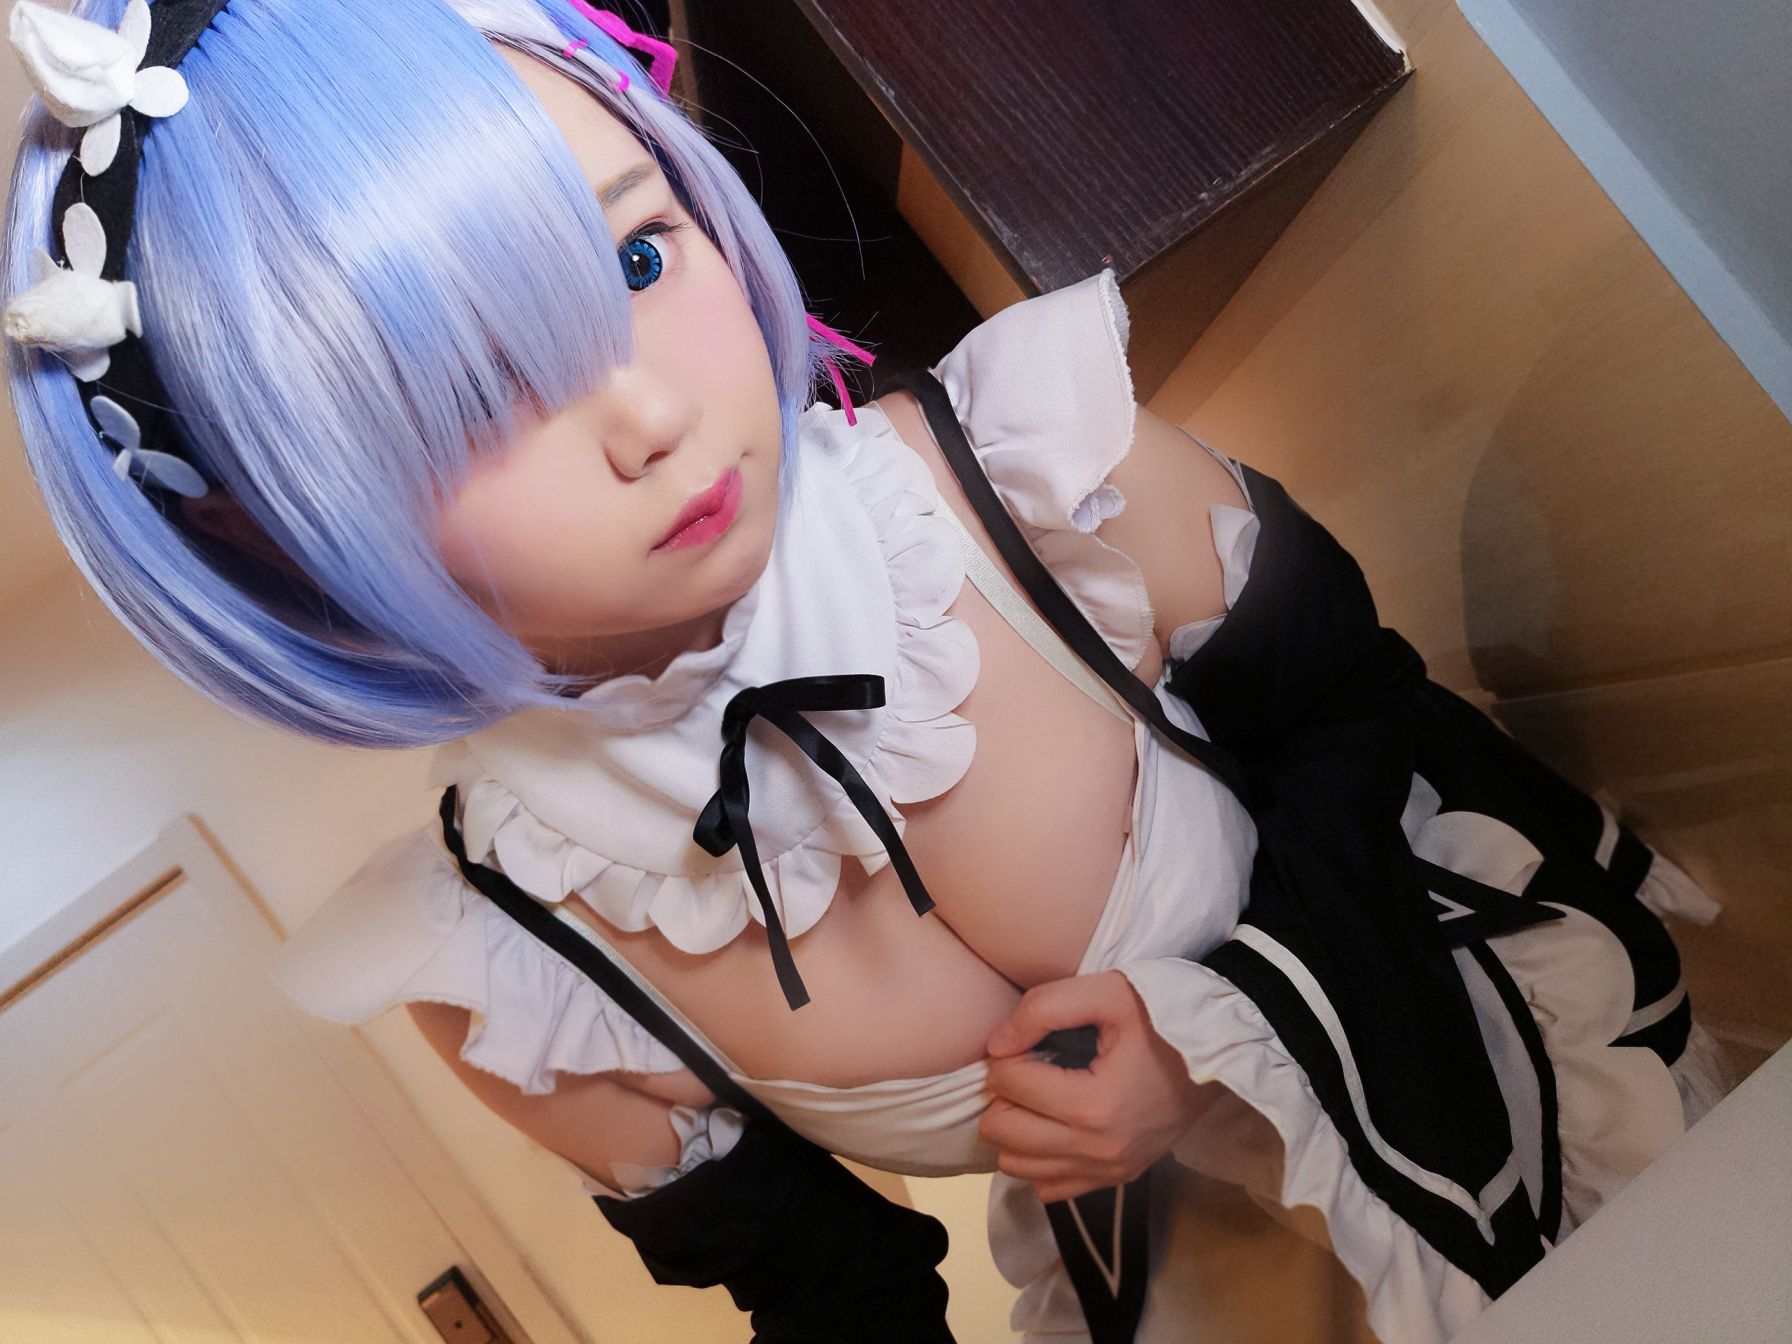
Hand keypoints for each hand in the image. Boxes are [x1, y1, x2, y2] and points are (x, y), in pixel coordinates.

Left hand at [979, 970, 1207, 1203]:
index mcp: (1094, 1105)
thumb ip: (1043, 1009)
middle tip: (1028, 1065)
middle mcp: (1099, 1150)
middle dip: (1003, 1092)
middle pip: (1003, 1132)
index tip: (1028, 1038)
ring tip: (1039, 1094)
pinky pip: (1049, 1188)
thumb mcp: (1106, 991)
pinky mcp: (1118, 1178)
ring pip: (1017, 1166)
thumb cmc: (1163, 1014)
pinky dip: (1039, 1159)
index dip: (1007, 1052)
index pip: (1009, 1082)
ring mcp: (1109, 1170)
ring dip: (1015, 1128)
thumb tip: (997, 1046)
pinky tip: (1053, 1124)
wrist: (1223, 1047)